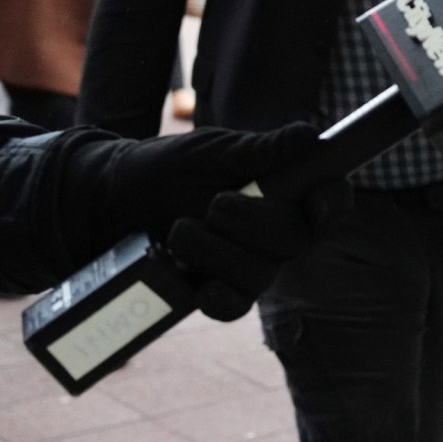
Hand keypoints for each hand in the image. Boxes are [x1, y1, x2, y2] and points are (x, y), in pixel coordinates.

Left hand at [96, 122, 349, 320]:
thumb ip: (258, 150)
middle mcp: (273, 231)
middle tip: (215, 204)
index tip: (317, 203)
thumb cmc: (165, 169)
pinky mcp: (216, 291)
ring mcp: (247, 264)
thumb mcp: (209, 151)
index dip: (333, 202)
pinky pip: (234, 306)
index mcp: (282, 189)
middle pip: (295, 239)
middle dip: (257, 223)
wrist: (109, 203)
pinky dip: (219, 297)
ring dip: (217, 252)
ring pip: (262, 272)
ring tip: (178, 231)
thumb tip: (308, 136)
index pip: (328, 200)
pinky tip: (200, 287)